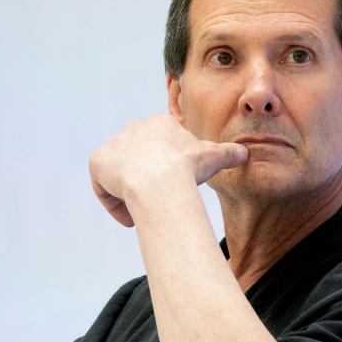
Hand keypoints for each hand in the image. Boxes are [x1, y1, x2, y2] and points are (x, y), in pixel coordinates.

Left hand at [88, 113, 247, 226]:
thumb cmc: (186, 167)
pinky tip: (129, 217)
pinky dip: (113, 203)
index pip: (160, 146)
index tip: (175, 186)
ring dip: (129, 192)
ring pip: (120, 173)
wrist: (158, 180)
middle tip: (158, 200)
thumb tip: (244, 153)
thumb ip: (227, 153)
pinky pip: (103, 186)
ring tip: (142, 212)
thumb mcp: (213, 156)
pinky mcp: (97, 163)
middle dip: (147, 179)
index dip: (168, 169)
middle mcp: (132, 129)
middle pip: (139, 158)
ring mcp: (113, 146)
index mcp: (159, 124)